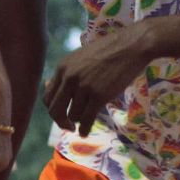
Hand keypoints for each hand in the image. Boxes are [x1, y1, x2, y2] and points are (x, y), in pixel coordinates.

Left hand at [41, 21, 158, 134]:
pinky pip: (86, 119)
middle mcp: (69, 78)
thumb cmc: (109, 50)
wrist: (131, 46)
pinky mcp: (99, 96)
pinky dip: (84, 129)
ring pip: (73, 116)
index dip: (53, 109)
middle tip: (68, 126)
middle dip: (60, 121)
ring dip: (78, 122)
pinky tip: (85, 133)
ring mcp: (84, 87)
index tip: (61, 114)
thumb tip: (52, 88)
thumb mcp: (81, 57)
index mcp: (62, 68)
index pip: (47, 96)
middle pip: (55, 110)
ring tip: (84, 122)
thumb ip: (67, 73)